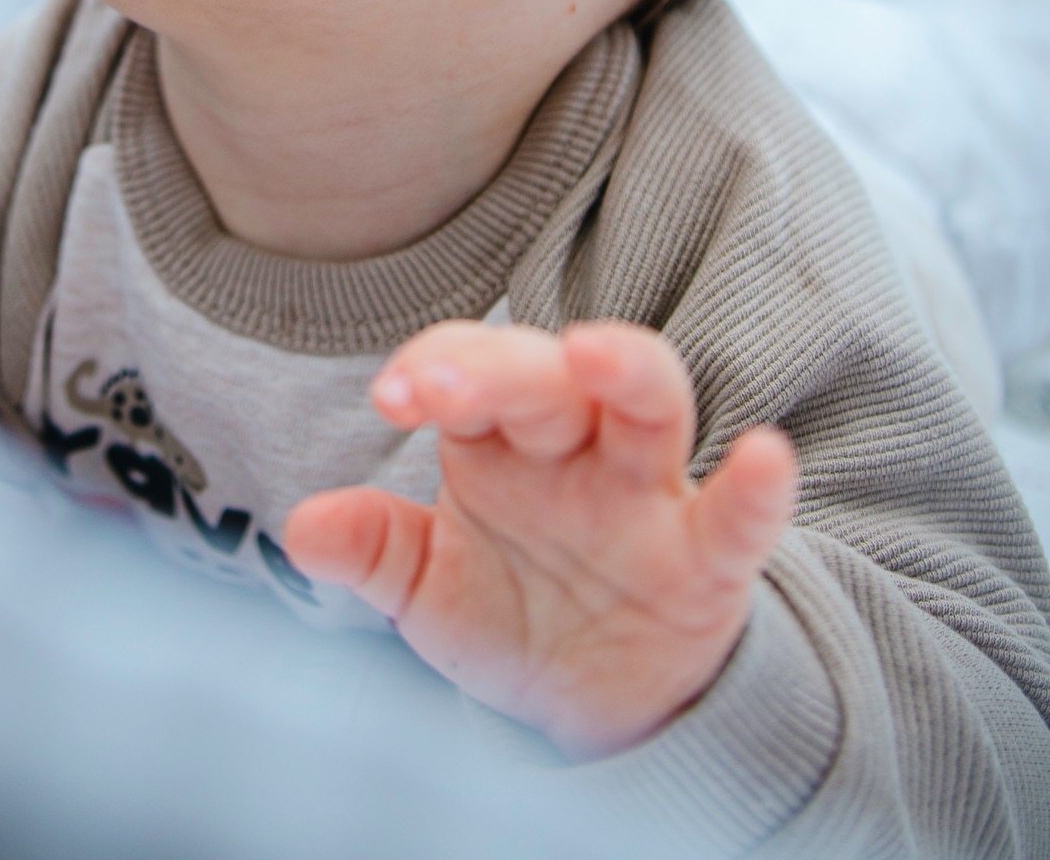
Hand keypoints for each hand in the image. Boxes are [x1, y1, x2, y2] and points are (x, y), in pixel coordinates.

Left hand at [284, 320, 795, 756]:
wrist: (599, 713)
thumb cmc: (513, 616)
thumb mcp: (428, 592)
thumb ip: (374, 551)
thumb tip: (301, 526)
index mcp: (500, 441)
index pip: (467, 369)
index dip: (433, 366)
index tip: (392, 396)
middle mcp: (576, 449)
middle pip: (546, 375)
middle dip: (499, 366)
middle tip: (444, 385)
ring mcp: (646, 497)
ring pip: (650, 404)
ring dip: (626, 371)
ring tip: (592, 353)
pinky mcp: (708, 563)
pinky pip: (737, 519)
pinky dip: (757, 490)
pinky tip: (764, 456)